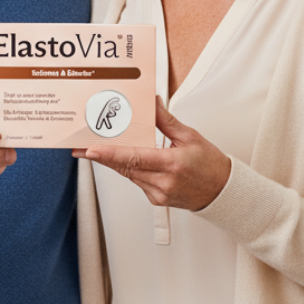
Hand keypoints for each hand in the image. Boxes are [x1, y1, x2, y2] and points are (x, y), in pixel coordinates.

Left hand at [74, 101, 230, 210]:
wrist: (222, 193)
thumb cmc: (211, 166)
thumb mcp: (190, 137)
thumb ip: (166, 121)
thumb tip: (152, 104)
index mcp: (172, 164)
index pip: (134, 159)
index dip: (109, 155)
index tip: (90, 150)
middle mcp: (163, 182)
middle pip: (125, 167)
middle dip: (102, 156)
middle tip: (80, 146)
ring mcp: (158, 193)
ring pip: (127, 174)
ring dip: (112, 162)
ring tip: (95, 149)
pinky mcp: (156, 199)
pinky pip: (136, 181)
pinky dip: (127, 169)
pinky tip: (120, 159)